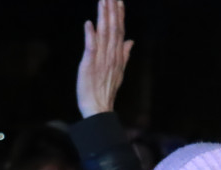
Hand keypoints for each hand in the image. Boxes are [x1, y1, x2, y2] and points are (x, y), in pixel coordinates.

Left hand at [77, 0, 133, 117]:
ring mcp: (101, 59)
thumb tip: (131, 40)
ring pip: (104, 33)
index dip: (119, 14)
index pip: (119, 30)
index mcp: (117, 55)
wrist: (99, 108)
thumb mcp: (118, 71)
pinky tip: (89, 24)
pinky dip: (90, 36)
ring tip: (103, 0)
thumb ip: (124, 54)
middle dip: (112, 10)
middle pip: (113, 27)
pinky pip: (91, 48)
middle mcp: (111, 54)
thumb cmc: (105, 89)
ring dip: (103, 16)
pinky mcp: (89, 64)